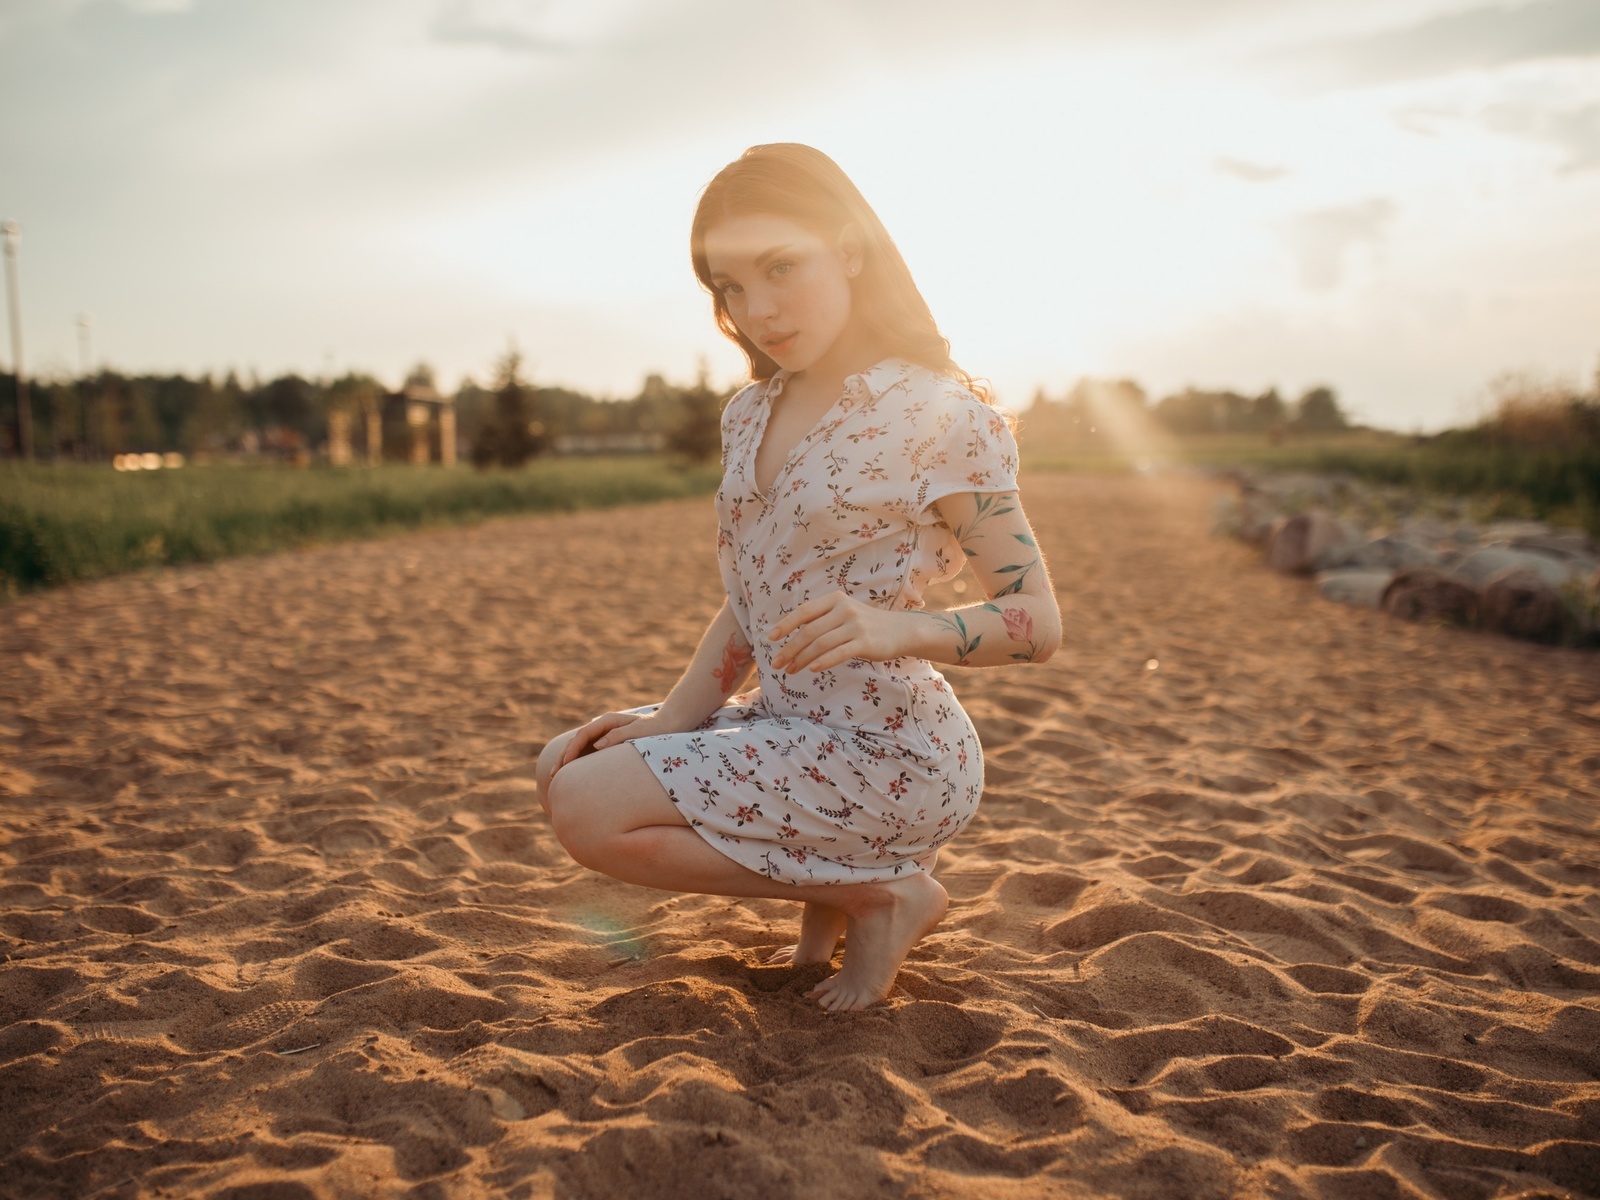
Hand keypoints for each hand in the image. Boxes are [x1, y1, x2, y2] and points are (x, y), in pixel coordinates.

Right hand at [552, 711, 647, 775]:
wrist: (665, 726)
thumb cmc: (654, 729)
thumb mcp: (638, 732)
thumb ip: (618, 736)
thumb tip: (596, 745)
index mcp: (607, 720)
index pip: (583, 734)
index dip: (572, 749)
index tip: (565, 764)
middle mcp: (601, 726)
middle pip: (576, 740)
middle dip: (563, 756)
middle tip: (554, 775)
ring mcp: (602, 735)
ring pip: (578, 746)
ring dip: (566, 760)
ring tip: (556, 777)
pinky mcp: (604, 744)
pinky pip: (586, 753)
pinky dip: (576, 763)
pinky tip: (570, 775)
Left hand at [768, 589, 905, 673]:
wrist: (900, 630)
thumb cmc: (865, 625)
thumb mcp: (843, 613)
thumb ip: (821, 619)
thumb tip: (790, 636)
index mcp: (834, 599)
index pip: (804, 611)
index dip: (785, 625)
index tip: (771, 639)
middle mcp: (844, 609)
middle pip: (809, 631)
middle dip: (789, 648)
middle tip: (776, 663)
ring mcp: (855, 626)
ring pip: (820, 643)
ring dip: (801, 659)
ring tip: (790, 670)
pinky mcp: (865, 642)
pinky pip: (838, 653)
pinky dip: (823, 661)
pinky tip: (812, 669)